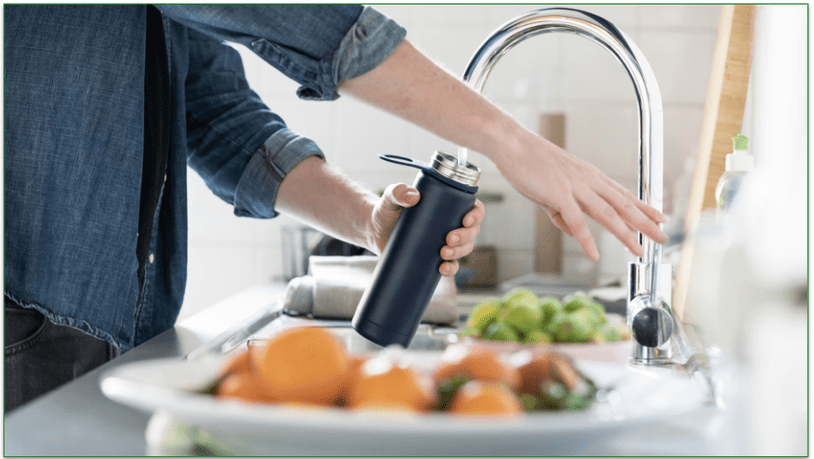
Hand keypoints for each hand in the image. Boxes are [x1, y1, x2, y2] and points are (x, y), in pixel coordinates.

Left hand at [368, 183, 484, 275]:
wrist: (374, 230)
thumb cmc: (386, 209)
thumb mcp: (391, 197)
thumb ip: (398, 191)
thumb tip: (413, 196)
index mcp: (449, 205)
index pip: (473, 208)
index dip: (476, 215)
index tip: (466, 220)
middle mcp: (451, 223)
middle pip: (472, 231)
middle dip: (466, 236)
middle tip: (448, 238)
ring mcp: (444, 242)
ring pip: (465, 248)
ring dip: (460, 252)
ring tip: (443, 253)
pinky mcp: (434, 258)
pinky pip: (451, 265)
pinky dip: (450, 269)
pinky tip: (442, 269)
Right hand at [495, 132, 667, 260]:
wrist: (513, 144)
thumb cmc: (530, 163)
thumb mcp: (551, 190)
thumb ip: (563, 213)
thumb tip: (572, 232)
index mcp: (590, 177)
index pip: (623, 194)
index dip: (644, 207)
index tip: (660, 217)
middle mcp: (589, 181)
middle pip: (624, 205)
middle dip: (646, 223)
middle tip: (663, 237)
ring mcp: (575, 187)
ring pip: (607, 214)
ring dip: (625, 234)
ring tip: (639, 250)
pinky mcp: (558, 194)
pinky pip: (576, 221)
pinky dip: (586, 239)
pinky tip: (594, 254)